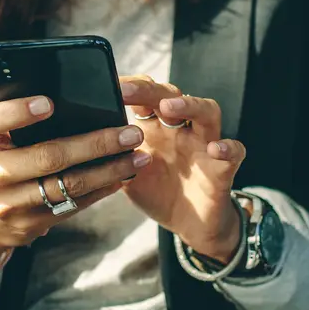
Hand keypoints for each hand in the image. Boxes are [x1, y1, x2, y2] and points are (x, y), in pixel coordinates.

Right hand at [0, 96, 151, 277]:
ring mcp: (10, 204)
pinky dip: (102, 188)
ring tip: (138, 155)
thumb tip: (73, 97)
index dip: (18, 112)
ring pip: (68, 185)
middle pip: (48, 157)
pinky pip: (73, 205)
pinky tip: (123, 174)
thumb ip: (20, 118)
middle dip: (95, 143)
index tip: (49, 103)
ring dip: (109, 170)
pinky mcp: (30, 224)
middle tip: (129, 132)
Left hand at [119, 76, 246, 262]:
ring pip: (207, 111)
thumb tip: (74, 144)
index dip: (127, 87)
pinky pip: (234, 151)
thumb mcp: (126, 174)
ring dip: (189, 105)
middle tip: (126, 90)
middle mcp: (180, 129)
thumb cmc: (157, 191)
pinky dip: (228, 147)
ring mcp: (204, 145)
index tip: (105, 84)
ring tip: (170, 108)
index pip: (144, 96)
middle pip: (171, 95)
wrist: (190, 225)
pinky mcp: (223, 167)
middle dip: (149, 90)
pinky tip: (216, 149)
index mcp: (155, 127)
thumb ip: (108, 157)